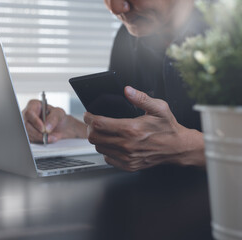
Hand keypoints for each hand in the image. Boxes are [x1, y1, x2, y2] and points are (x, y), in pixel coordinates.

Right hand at [22, 100, 86, 142]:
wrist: (60, 126)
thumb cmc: (58, 116)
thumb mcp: (59, 113)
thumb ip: (54, 118)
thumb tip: (46, 127)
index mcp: (34, 105)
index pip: (29, 113)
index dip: (35, 121)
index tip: (43, 128)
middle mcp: (28, 115)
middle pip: (26, 125)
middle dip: (37, 133)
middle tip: (47, 136)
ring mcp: (27, 125)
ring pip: (28, 134)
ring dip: (40, 138)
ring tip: (51, 138)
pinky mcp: (29, 133)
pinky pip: (31, 139)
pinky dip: (39, 141)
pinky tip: (47, 139)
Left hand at [84, 86, 204, 171]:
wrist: (177, 148)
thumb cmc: (168, 128)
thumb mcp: (158, 108)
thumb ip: (141, 98)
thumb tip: (127, 90)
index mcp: (131, 129)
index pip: (99, 124)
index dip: (89, 118)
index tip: (88, 114)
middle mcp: (127, 145)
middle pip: (94, 137)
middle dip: (90, 128)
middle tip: (93, 122)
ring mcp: (127, 157)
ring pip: (99, 148)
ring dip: (98, 139)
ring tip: (103, 132)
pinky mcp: (128, 165)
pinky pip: (107, 158)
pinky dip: (106, 150)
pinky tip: (113, 143)